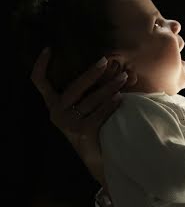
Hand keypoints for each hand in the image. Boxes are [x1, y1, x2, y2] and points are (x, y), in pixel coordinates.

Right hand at [31, 48, 126, 182]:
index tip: (49, 49)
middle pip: (73, 87)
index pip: (39, 82)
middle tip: (106, 62)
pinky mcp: (82, 132)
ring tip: (123, 79)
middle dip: (92, 73)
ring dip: (109, 88)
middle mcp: (57, 113)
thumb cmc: (92, 127)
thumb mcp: (83, 108)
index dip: (41, 65)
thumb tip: (110, 66)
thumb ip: (88, 91)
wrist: (96, 158)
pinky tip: (121, 98)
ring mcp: (68, 123)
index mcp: (53, 104)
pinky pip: (99, 114)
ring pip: (91, 100)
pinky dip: (111, 105)